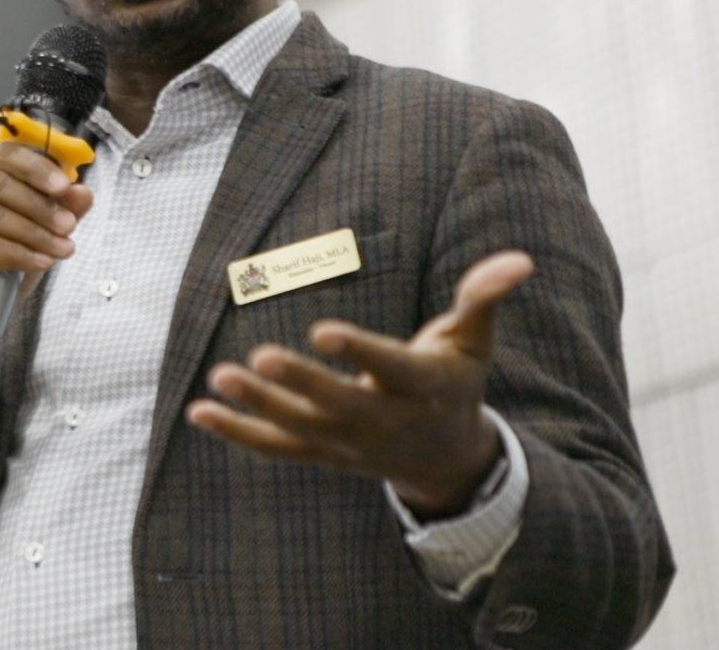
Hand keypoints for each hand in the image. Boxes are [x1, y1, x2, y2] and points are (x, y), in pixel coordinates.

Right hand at [0, 142, 94, 367]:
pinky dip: (16, 254)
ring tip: (61, 248)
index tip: (64, 187)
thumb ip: (54, 210)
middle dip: (39, 205)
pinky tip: (39, 262)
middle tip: (68, 226)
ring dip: (33, 232)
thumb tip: (81, 193)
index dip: (35, 168)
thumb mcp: (29, 232)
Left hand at [185, 250, 534, 518]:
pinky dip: (237, 433)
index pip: (386, 367)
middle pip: (336, 404)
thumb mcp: (473, 340)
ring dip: (256, 407)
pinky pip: (275, 447)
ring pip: (298, 429)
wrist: (446, 459)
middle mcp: (382, 420)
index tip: (321, 331)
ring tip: (217, 378)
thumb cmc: (454, 381)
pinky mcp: (321, 454)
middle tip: (259, 357)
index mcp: (420, 386)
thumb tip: (519, 260)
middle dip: (299, 384)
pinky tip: (198, 412)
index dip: (357, 351)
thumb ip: (484, 297)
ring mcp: (348, 443)